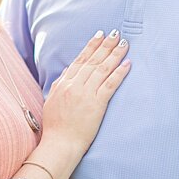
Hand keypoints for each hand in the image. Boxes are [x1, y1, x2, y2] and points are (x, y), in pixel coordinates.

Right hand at [41, 29, 130, 150]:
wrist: (59, 144)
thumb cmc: (55, 127)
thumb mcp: (51, 101)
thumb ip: (59, 84)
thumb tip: (68, 70)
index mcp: (63, 84)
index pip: (80, 60)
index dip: (91, 46)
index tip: (99, 35)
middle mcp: (74, 86)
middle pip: (93, 61)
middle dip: (105, 45)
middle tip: (116, 33)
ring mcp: (85, 94)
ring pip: (102, 69)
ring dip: (114, 54)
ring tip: (124, 44)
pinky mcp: (96, 105)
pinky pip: (110, 85)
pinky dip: (119, 73)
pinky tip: (127, 64)